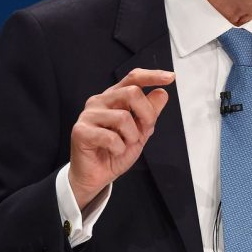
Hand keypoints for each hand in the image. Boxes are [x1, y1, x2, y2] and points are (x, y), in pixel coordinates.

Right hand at [69, 68, 174, 208]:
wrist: (96, 176)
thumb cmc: (115, 152)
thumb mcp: (141, 132)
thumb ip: (150, 113)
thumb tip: (162, 93)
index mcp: (114, 97)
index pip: (133, 78)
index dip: (152, 76)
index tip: (171, 77)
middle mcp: (100, 101)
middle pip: (132, 93)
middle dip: (147, 115)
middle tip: (144, 131)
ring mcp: (89, 115)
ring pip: (123, 117)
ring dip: (131, 137)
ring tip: (123, 145)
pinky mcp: (80, 131)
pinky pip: (110, 137)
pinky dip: (118, 148)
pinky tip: (112, 151)